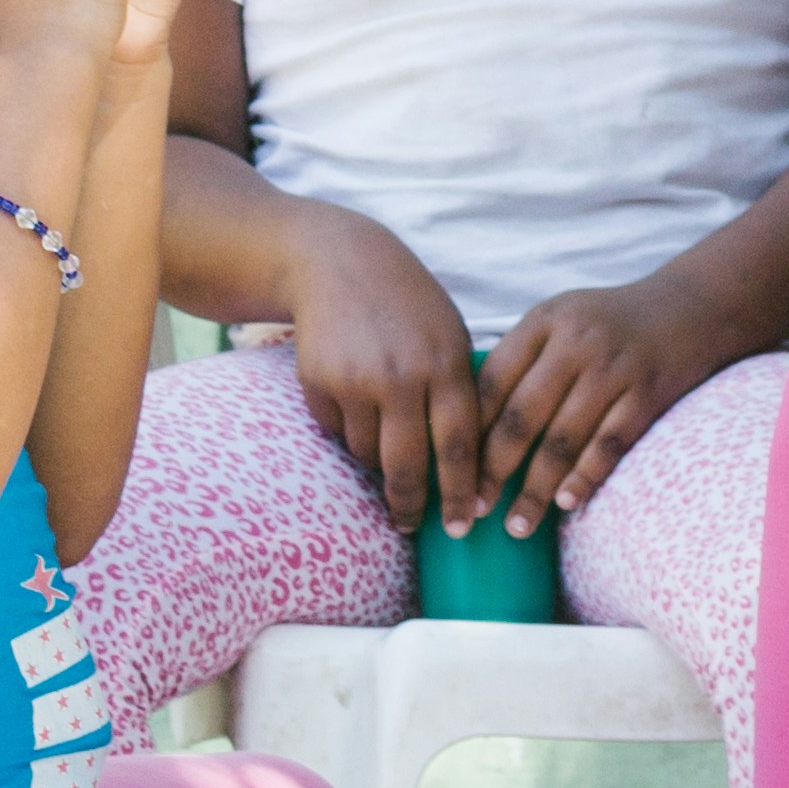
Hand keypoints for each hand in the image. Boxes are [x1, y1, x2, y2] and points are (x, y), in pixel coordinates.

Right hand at [281, 220, 484, 530]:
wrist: (339, 262)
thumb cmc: (408, 305)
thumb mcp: (450, 335)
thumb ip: (462, 391)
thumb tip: (470, 464)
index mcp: (446, 365)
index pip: (460, 447)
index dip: (461, 493)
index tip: (465, 524)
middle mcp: (401, 377)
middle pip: (408, 466)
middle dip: (412, 506)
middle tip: (414, 526)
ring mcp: (355, 381)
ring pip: (368, 454)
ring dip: (377, 461)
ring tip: (384, 441)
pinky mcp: (318, 382)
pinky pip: (336, 432)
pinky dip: (346, 431)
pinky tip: (352, 403)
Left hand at [475, 274, 757, 529]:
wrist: (689, 308)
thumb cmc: (609, 324)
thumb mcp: (561, 319)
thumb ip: (520, 357)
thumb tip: (470, 425)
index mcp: (543, 322)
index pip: (492, 384)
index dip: (469, 434)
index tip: (452, 475)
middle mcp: (575, 343)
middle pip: (522, 418)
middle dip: (493, 471)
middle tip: (474, 510)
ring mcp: (614, 368)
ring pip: (563, 441)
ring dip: (536, 490)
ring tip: (517, 526)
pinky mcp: (648, 394)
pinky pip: (609, 445)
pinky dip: (585, 478)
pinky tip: (565, 504)